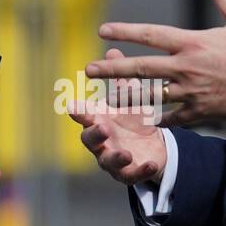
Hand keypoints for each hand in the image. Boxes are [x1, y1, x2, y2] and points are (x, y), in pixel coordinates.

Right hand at [69, 48, 167, 185]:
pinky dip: (140, 170)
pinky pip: (132, 175)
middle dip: (95, 134)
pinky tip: (151, 164)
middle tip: (103, 127)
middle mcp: (101, 142)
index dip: (79, 112)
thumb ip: (121, 80)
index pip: (84, 116)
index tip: (74, 106)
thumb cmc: (133, 119)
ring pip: (107, 161)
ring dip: (115, 156)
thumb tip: (112, 51)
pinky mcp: (128, 173)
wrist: (152, 147)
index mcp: (98, 121)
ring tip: (126, 153)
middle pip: (90, 140)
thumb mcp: (129, 99)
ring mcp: (112, 159)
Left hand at [86, 0, 225, 126]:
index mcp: (193, 44)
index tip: (103, 30)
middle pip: (141, 68)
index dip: (125, 31)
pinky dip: (153, 117)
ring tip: (104, 97)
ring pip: (149, 96)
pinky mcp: (197, 113)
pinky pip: (168, 117)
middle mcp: (186, 68)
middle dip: (113, 68)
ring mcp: (190, 93)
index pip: (151, 34)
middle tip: (88, 69)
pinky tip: (138, 118)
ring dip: (125, 96)